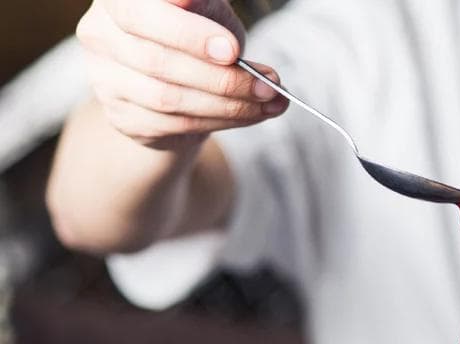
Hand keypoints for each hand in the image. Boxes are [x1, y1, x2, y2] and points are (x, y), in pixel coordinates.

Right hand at [76, 0, 287, 150]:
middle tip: (268, 85)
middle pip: (158, 61)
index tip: (232, 50)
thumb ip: (210, 11)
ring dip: (229, 105)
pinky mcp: (121, 116)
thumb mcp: (207, 9)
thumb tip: (227, 43)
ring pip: (168, 98)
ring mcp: (104, 78)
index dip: (188, 33)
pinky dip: (220, 122)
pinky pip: (174, 125)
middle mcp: (98, 33)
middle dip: (222, 77)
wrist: (179, 78)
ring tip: (269, 101)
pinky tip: (250, 115)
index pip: (141, 11)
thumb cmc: (196, 31)